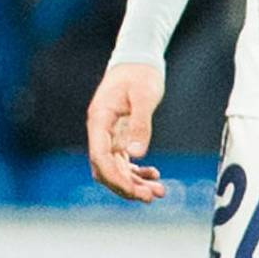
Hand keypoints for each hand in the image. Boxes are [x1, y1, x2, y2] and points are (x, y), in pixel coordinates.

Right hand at [86, 61, 165, 200]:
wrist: (138, 61)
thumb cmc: (140, 75)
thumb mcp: (144, 97)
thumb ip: (140, 125)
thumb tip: (136, 154)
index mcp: (99, 121)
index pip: (100, 158)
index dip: (115, 178)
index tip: (135, 192)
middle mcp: (99, 131)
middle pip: (105, 169)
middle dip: (126, 186)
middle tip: (152, 196)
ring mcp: (108, 135)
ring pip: (115, 168)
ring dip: (133, 183)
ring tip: (159, 191)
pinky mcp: (119, 136)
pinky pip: (123, 161)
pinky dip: (136, 172)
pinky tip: (154, 174)